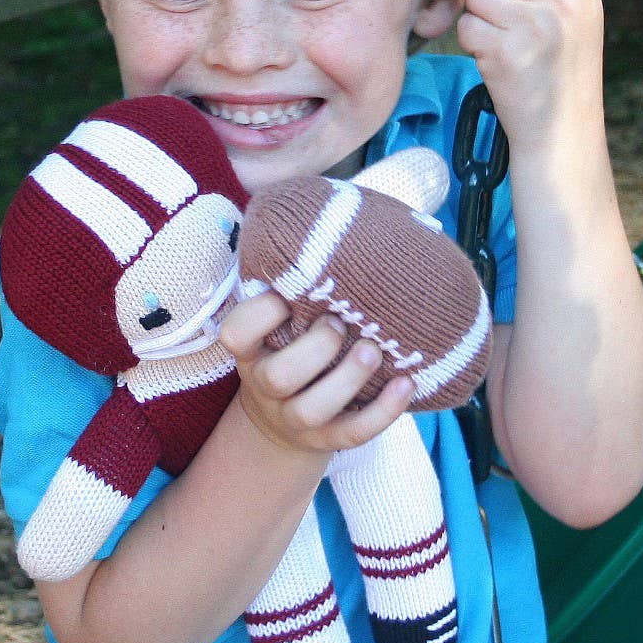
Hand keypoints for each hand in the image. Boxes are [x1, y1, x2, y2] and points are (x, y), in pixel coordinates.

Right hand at [218, 291, 414, 454]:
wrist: (281, 420)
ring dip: (349, 377)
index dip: (261, 312)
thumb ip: (292, 281)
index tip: (290, 294)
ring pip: (312, 409)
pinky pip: (354, 433)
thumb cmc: (290, 347)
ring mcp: (295, 419)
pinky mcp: (328, 439)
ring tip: (374, 349)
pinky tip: (406, 382)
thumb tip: (304, 202)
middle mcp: (266, 386)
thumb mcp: (278, 321)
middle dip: (317, 347)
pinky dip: (384, 410)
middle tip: (341, 322)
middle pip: (279, 377)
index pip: (235, 334)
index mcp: (250, 350)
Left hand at [456, 0, 604, 152]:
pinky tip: (493, 55)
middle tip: (498, 0)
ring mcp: (530, 27)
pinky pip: (466, 25)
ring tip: (501, 34)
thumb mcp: (575, 15)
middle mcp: (559, 3)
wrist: (561, 128)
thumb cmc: (560, 67)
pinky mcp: (501, 53)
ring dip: (478, 12)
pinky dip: (471, 40)